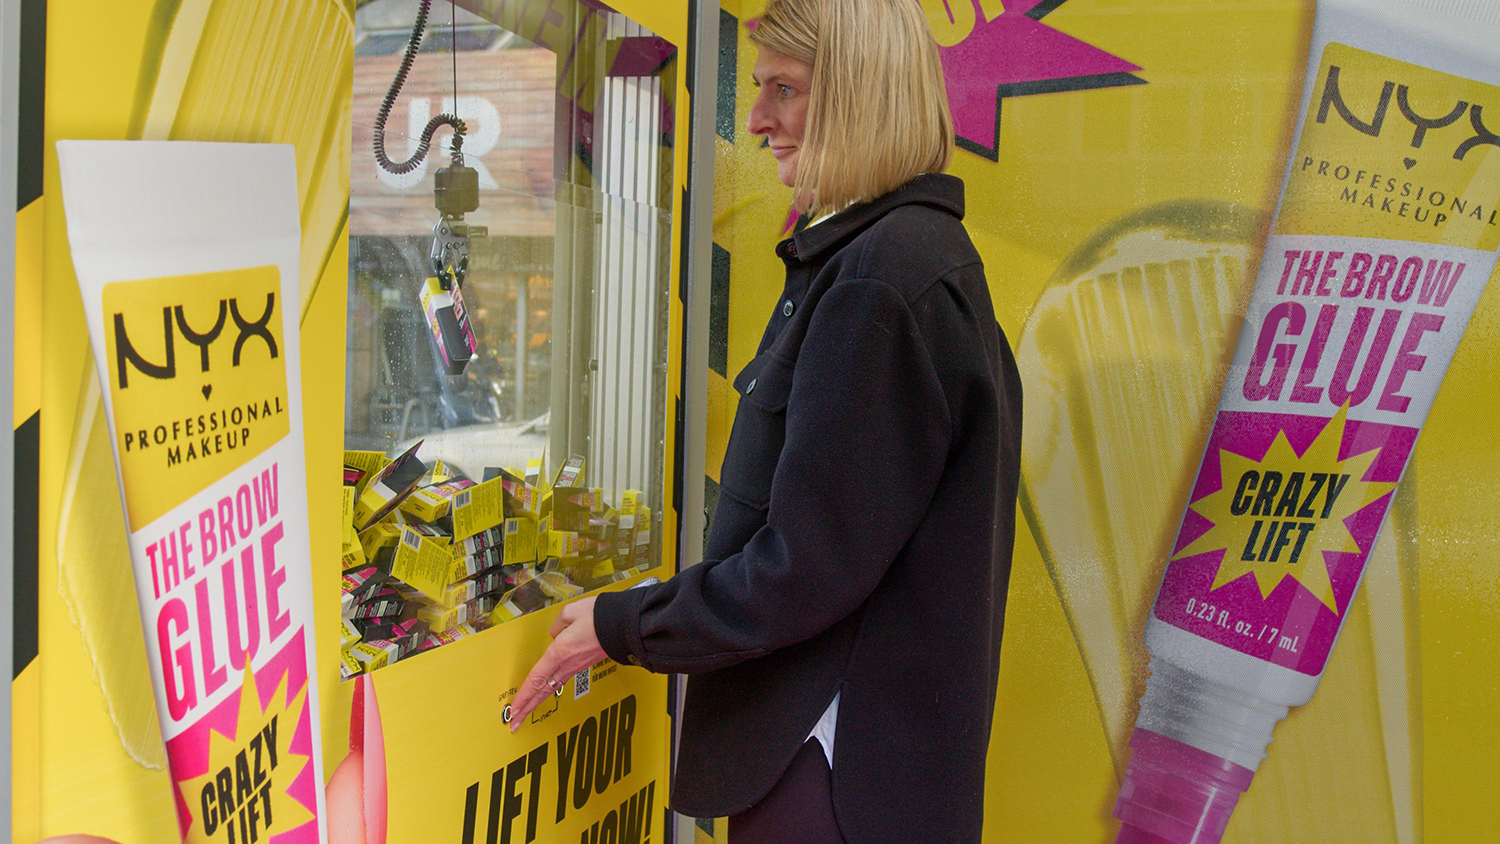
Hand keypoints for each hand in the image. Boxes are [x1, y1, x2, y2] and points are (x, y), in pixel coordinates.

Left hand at [510, 597, 605, 730]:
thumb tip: (556, 635)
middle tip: (515, 723)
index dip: (524, 696)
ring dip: (537, 700)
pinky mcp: (584, 663)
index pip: (536, 679)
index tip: (514, 709)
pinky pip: (561, 679)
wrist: (625, 624)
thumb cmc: (600, 617)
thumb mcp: (570, 613)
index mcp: (561, 651)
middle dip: (527, 708)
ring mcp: (577, 666)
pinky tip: (546, 691)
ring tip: (527, 711)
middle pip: (542, 691)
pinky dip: (549, 689)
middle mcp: (568, 663)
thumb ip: (556, 626)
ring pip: (551, 687)